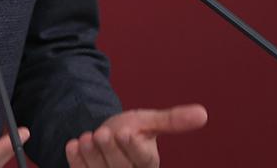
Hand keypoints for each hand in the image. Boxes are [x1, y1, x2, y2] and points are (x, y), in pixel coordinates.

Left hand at [64, 104, 206, 167]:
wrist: (105, 136)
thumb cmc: (130, 129)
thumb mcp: (149, 121)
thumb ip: (172, 120)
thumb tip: (202, 113)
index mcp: (149, 163)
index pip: (143, 159)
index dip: (133, 147)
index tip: (124, 132)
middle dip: (109, 150)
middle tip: (101, 133)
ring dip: (91, 156)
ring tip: (85, 138)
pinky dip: (77, 161)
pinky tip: (73, 145)